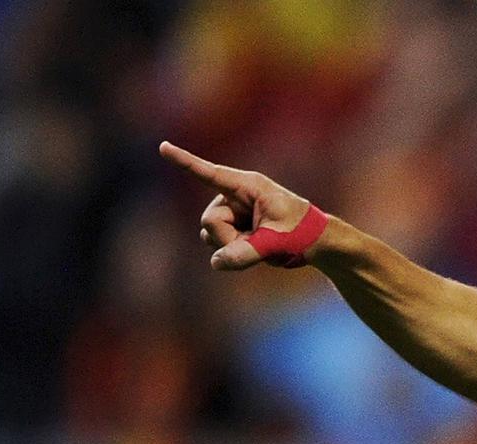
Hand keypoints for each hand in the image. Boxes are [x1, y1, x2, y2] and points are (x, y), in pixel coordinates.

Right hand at [159, 141, 313, 269]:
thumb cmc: (300, 233)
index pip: (211, 174)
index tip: (163, 147)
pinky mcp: (232, 229)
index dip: (185, 162)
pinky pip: (217, 245)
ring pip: (210, 234)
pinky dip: (232, 253)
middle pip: (210, 220)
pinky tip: (255, 247)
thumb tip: (216, 262)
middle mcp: (235, 197)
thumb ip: (246, 253)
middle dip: (228, 238)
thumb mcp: (275, 243)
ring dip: (231, 245)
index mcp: (248, 187)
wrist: (314, 242)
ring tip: (260, 243)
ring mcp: (232, 213)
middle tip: (260, 241)